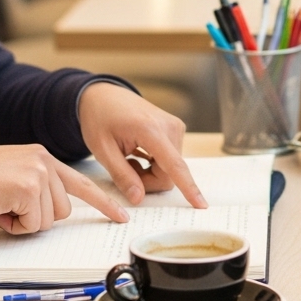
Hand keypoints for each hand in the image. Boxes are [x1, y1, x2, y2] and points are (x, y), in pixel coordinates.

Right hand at [0, 144, 127, 234]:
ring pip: (49, 220)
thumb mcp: (12, 177)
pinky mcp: (29, 187)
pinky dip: (14, 225)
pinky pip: (33, 225)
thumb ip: (36, 187)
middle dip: (35, 218)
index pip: (80, 182)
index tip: (122, 216)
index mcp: (42, 157)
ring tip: (1, 206)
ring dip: (23, 222)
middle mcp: (44, 160)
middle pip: (63, 210)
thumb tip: (51, 213)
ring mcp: (39, 172)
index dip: (103, 202)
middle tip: (8, 208)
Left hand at [78, 82, 206, 208]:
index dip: (188, 188)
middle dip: (148, 180)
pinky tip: (139, 151)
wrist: (103, 95)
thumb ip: (122, 175)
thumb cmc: (99, 119)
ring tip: (130, 156)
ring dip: (150, 172)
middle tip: (125, 168)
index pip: (174, 165)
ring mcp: (175, 126)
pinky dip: (155, 163)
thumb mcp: (102, 150)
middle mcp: (169, 126)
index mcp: (150, 130)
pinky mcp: (176, 129)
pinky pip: (171, 159)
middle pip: (170, 173)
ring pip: (171, 169)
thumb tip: (139, 199)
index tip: (201, 205)